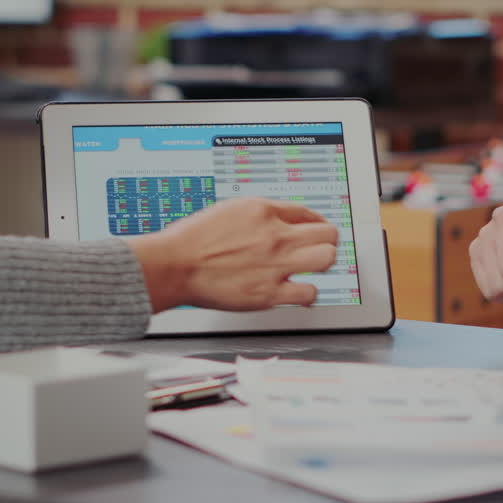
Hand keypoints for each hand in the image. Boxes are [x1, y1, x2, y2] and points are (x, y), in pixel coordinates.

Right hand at [128, 198, 338, 311]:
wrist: (175, 264)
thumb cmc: (192, 240)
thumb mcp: (228, 209)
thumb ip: (258, 214)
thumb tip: (277, 221)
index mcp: (263, 211)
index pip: (306, 213)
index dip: (315, 222)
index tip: (316, 229)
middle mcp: (275, 235)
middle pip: (327, 233)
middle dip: (326, 240)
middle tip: (320, 248)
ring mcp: (275, 264)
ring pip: (326, 258)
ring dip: (322, 263)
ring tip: (312, 268)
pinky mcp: (269, 292)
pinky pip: (308, 293)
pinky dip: (307, 293)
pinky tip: (299, 292)